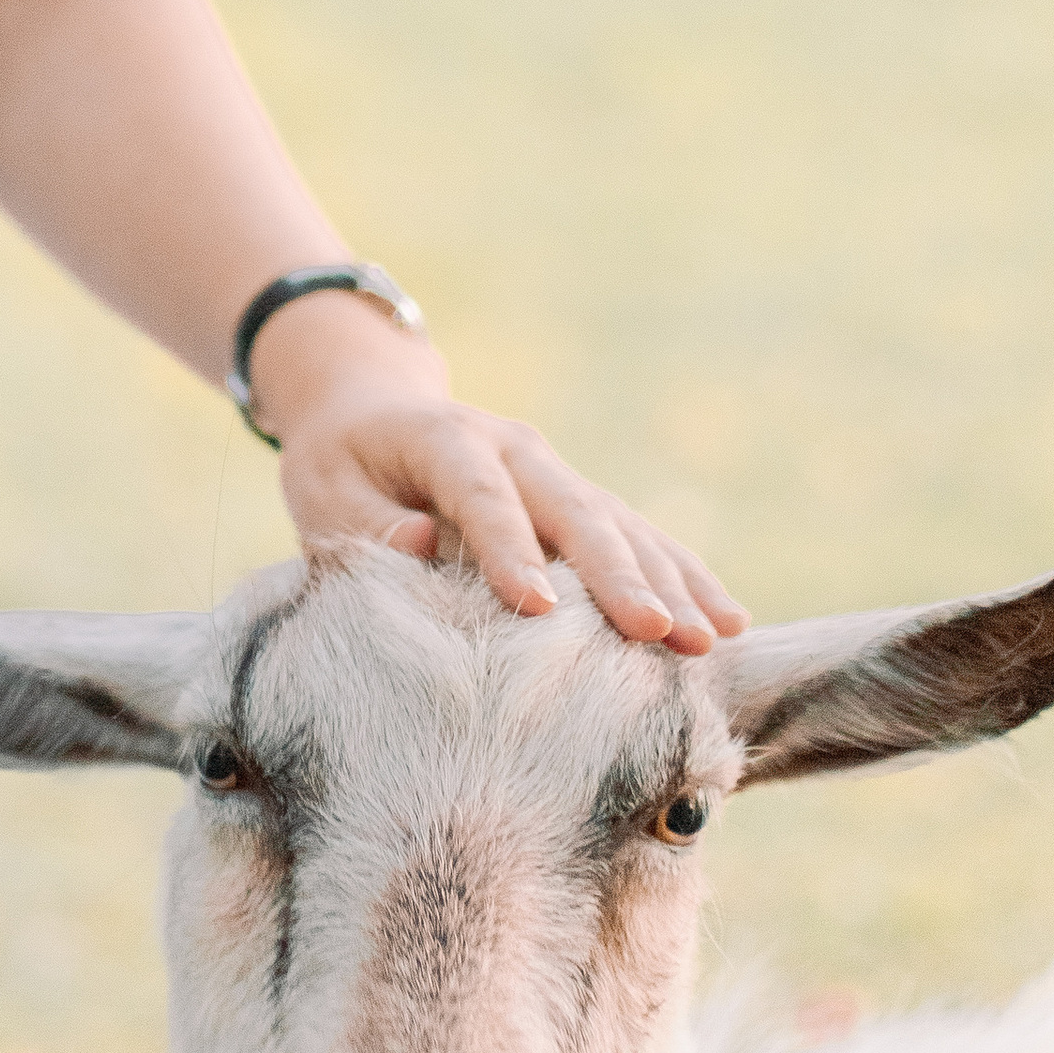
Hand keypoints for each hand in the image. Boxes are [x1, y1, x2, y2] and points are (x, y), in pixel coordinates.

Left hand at [251, 295, 745, 655]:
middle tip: (656, 632)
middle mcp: (515, 448)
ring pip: (622, 527)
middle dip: (618, 575)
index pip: (482, 496)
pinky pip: (640, 538)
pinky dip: (684, 578)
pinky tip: (727, 622)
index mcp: (446, 439)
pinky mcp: (578, 501)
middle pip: (573, 511)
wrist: (372, 412)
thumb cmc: (342, 466)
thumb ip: (365, 524)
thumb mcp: (325, 490)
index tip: (537, 609)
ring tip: (706, 640)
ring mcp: (555, 472)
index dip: (509, 550)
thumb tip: (416, 547)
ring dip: (668, 584)